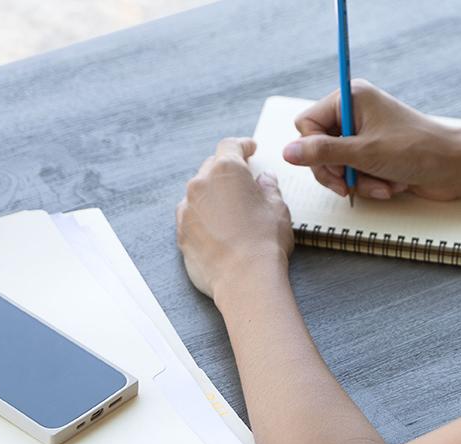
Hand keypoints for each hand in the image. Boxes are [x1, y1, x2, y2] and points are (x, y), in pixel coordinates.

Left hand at [176, 138, 293, 298]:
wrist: (245, 279)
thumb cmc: (266, 242)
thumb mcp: (278, 208)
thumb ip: (269, 188)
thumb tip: (264, 180)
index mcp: (227, 170)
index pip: (230, 146)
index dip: (242, 146)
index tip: (250, 149)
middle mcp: (201, 183)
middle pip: (212, 167)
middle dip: (228, 172)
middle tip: (244, 182)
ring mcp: (187, 208)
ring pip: (199, 192)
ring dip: (213, 195)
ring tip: (231, 209)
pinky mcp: (181, 231)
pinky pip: (192, 215)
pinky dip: (203, 216)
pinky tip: (218, 228)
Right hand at [285, 80, 460, 200]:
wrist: (457, 166)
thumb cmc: (417, 150)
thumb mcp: (364, 152)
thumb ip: (322, 153)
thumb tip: (287, 152)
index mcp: (350, 97)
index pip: (306, 124)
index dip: (314, 150)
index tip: (334, 166)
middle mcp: (355, 112)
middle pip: (318, 147)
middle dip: (337, 171)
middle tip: (349, 184)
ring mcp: (365, 134)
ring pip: (337, 165)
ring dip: (357, 181)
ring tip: (381, 184)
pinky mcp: (375, 154)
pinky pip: (355, 173)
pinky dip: (370, 184)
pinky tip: (391, 186)